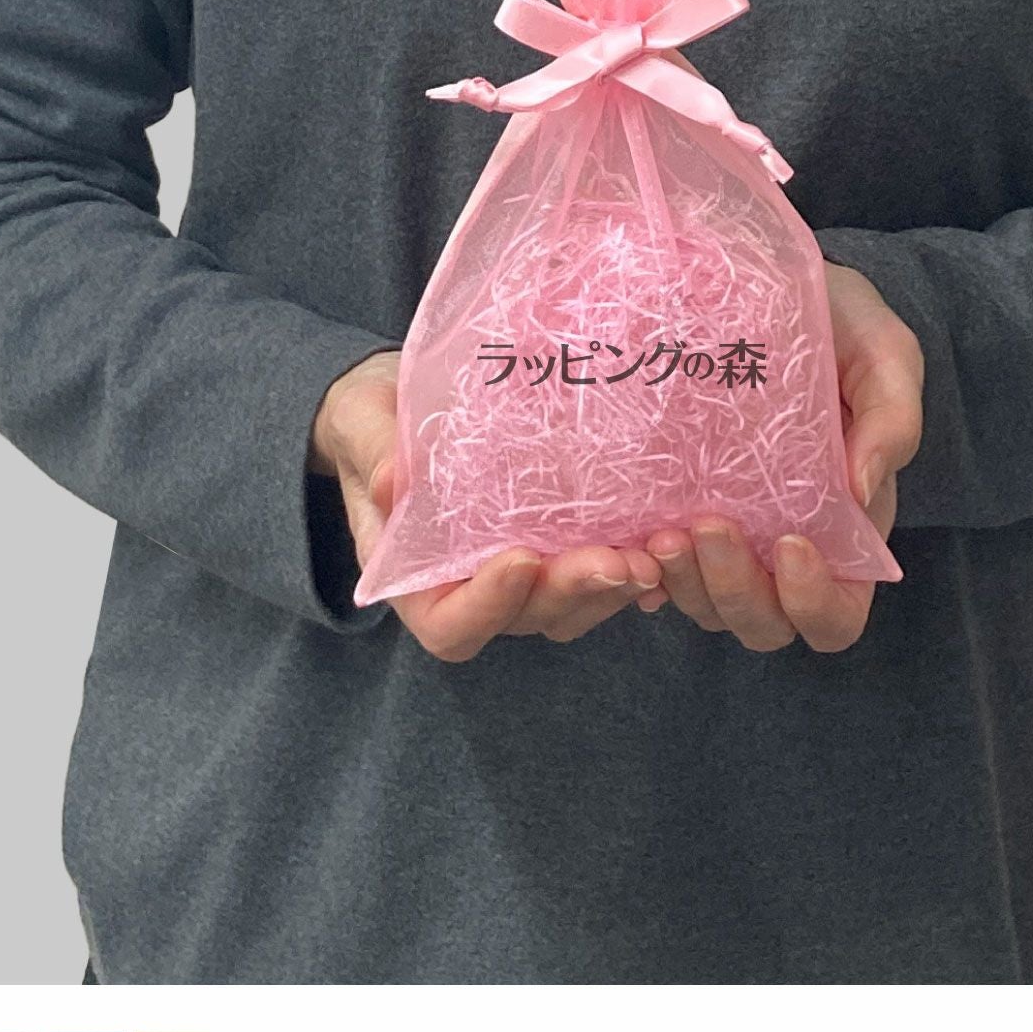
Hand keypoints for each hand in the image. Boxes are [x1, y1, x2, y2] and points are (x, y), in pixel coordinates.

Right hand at [310, 351, 661, 659]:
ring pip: (574, 606)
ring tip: (654, 553)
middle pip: (528, 618)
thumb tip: (391, 480)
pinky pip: (599, 576)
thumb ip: (376, 453)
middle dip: (574, 592)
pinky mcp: (558, 548)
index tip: (520, 558)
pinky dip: (633, 568)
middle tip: (618, 561)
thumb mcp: (364, 426)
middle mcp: (473, 591)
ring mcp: (521, 576)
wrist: (401, 404)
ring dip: (614, 586)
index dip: (489, 605)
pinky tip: (668, 547)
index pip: (451, 626)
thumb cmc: (374, 421)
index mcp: (415, 581)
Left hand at [644, 262, 923, 651]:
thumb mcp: (884, 355)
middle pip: (762, 624)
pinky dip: (638, 570)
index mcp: (845, 529)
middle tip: (707, 524)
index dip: (814, 604)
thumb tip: (860, 492)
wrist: (768, 282)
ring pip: (704, 608)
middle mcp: (782, 548)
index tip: (791, 542)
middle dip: (734, 590)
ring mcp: (726, 536)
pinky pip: (651, 574)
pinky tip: (626, 535)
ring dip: (683, 583)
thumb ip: (892, 420)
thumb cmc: (841, 325)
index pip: (835, 615)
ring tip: (661, 530)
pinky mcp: (674, 510)